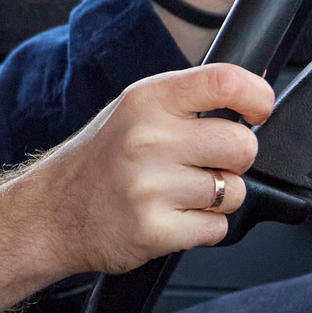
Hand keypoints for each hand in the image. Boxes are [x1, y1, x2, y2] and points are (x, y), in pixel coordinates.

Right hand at [0, 60, 275, 312]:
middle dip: (235, 160)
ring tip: (179, 193)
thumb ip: (188, 102)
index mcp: (146, 100)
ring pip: (235, 191)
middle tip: (207, 163)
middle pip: (243, 145)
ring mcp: (149, 187)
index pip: (224, 82)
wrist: (52, 213)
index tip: (259, 110)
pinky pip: (216, 227)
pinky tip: (172, 217)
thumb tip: (256, 98)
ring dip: (218, 197)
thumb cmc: (102, 158)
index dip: (257, 96)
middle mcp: (147, 139)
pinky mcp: (154, 230)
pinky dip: (203, 227)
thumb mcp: (134, 110)